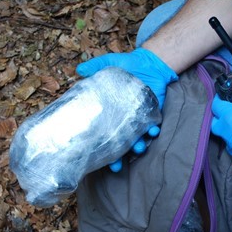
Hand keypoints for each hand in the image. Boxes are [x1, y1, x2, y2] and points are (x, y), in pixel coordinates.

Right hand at [77, 47, 175, 170]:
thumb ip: (95, 67)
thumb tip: (79, 69)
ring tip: (136, 149)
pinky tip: (152, 133)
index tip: (94, 158)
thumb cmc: (127, 65)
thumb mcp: (109, 64)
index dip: (98, 147)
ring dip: (136, 147)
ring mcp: (136, 119)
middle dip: (117, 158)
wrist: (150, 63)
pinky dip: (152, 132)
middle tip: (116, 167)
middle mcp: (120, 120)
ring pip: (135, 140)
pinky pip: (151, 128)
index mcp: (108, 113)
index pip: (101, 133)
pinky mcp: (151, 114)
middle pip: (117, 144)